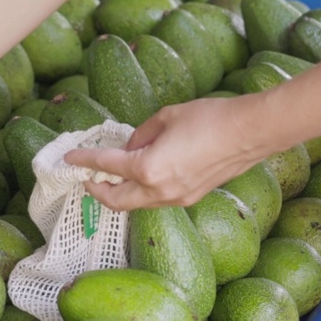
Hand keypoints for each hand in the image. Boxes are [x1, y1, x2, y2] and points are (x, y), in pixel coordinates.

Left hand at [64, 96, 266, 210]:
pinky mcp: (191, 198)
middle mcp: (159, 190)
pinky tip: (143, 176)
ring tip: (113, 177)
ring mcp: (177, 198)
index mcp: (148, 168)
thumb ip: (141, 133)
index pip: (107, 166)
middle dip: (98, 191)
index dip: (84, 160)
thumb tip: (131, 144)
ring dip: (121, 194)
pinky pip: (157, 200)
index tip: (70, 158)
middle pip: (117, 200)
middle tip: (88, 178)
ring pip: (138, 204)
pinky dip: (142, 192)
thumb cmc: (210, 119)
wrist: (250, 133)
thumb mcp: (166, 116)